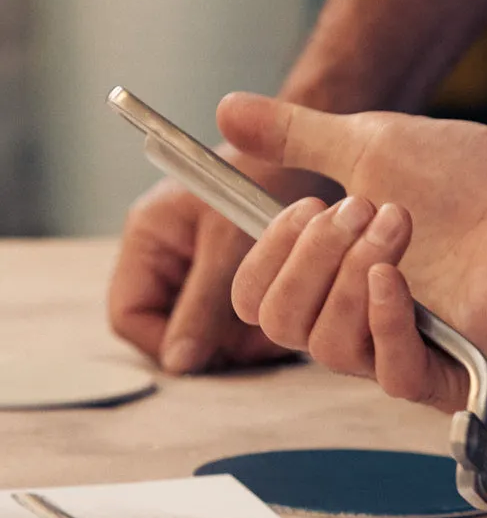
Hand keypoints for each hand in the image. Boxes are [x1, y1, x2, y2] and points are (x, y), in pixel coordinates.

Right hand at [108, 155, 329, 373]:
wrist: (323, 154)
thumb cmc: (267, 180)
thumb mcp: (229, 241)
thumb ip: (202, 302)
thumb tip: (178, 363)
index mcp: (151, 238)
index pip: (131, 314)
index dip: (165, 341)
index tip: (212, 352)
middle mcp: (174, 260)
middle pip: (175, 331)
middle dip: (216, 344)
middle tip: (261, 344)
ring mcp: (210, 273)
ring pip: (216, 335)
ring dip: (250, 340)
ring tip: (290, 319)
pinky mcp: (248, 283)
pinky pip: (248, 327)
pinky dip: (271, 331)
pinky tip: (304, 317)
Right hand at [216, 92, 486, 377]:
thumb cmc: (471, 180)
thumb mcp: (369, 148)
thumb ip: (297, 137)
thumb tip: (225, 112)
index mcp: (334, 285)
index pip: (259, 301)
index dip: (266, 255)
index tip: (308, 205)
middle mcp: (361, 326)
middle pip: (282, 325)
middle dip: (310, 257)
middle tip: (362, 210)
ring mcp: (406, 354)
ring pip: (328, 349)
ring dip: (351, 275)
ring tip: (398, 225)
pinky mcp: (451, 377)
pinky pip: (392, 376)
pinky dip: (385, 322)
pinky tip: (393, 278)